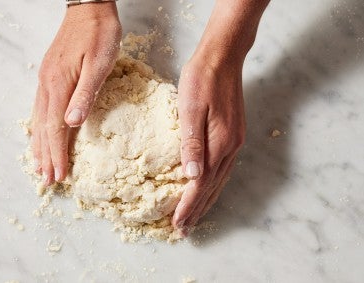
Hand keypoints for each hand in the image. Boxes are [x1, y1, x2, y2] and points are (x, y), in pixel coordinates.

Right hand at [31, 3, 121, 184]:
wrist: (88, 9)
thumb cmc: (99, 35)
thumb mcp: (99, 64)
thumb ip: (85, 94)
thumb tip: (71, 123)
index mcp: (60, 85)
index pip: (56, 129)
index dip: (57, 154)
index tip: (58, 175)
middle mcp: (48, 85)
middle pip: (43, 128)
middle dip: (46, 156)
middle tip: (46, 180)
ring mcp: (46, 80)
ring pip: (39, 119)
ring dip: (39, 144)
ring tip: (38, 164)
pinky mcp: (50, 75)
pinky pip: (40, 107)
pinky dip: (39, 127)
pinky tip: (39, 133)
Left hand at [172, 55, 245, 235]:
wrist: (223, 57)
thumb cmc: (201, 79)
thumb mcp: (190, 108)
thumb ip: (191, 143)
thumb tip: (191, 176)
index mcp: (219, 143)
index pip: (201, 185)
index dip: (188, 206)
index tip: (177, 224)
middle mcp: (230, 147)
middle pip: (212, 188)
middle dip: (197, 211)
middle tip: (184, 231)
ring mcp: (235, 142)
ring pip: (219, 181)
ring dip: (206, 202)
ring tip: (195, 218)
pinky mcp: (234, 135)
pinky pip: (223, 169)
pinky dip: (214, 185)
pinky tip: (207, 189)